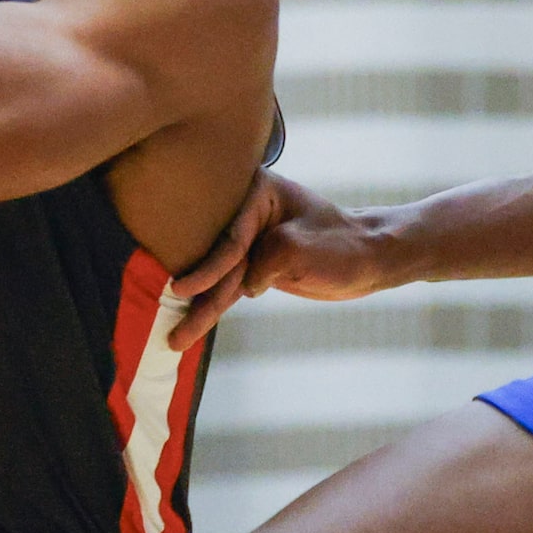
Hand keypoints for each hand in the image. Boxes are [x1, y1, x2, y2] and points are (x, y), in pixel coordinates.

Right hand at [165, 172, 401, 345]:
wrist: (370, 258)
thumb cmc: (341, 244)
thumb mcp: (299, 249)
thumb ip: (263, 263)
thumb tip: (243, 287)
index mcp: (256, 193)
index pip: (227, 235)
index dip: (205, 266)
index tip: (181, 288)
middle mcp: (245, 213)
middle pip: (211, 254)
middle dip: (189, 287)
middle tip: (163, 312)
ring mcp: (247, 240)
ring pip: (217, 279)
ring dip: (199, 310)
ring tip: (175, 339)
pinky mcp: (253, 266)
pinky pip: (226, 289)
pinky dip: (212, 309)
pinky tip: (190, 327)